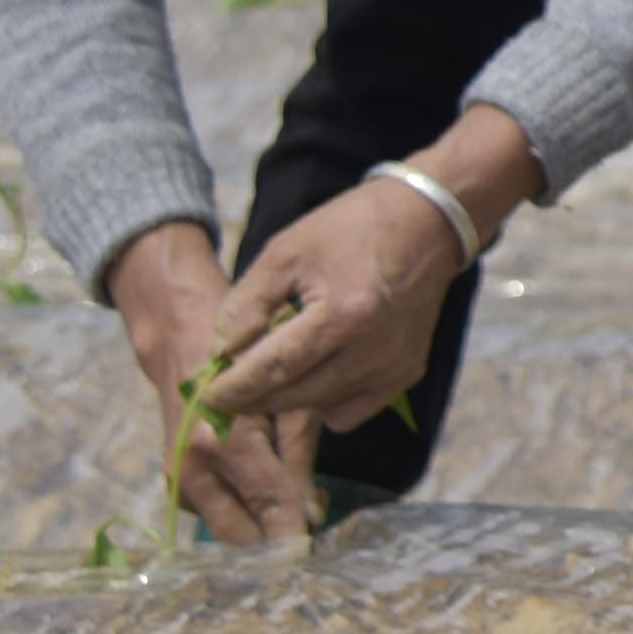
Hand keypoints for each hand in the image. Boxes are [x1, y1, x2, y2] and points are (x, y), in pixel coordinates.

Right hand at [102, 222, 316, 546]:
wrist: (184, 336)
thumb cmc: (249, 357)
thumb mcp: (289, 401)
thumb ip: (299, 460)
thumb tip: (312, 518)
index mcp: (226, 444)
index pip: (269, 508)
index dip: (295, 536)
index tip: (316, 549)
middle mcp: (194, 467)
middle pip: (240, 535)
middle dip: (275, 535)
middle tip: (309, 520)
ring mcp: (176, 476)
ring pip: (225, 528)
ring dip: (256, 525)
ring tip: (290, 498)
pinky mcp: (171, 479)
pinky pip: (210, 512)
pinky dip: (237, 509)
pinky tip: (261, 487)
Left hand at [192, 132, 516, 452]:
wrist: (427, 223)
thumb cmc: (350, 229)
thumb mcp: (285, 252)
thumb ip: (246, 305)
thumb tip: (221, 353)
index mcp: (342, 314)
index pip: (274, 369)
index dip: (234, 388)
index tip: (205, 395)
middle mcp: (372, 350)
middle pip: (294, 398)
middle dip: (253, 399)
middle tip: (226, 388)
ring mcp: (393, 367)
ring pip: (320, 410)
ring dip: (288, 399)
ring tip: (273, 368)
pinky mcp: (405, 374)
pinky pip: (350, 411)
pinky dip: (324, 400)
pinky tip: (316, 370)